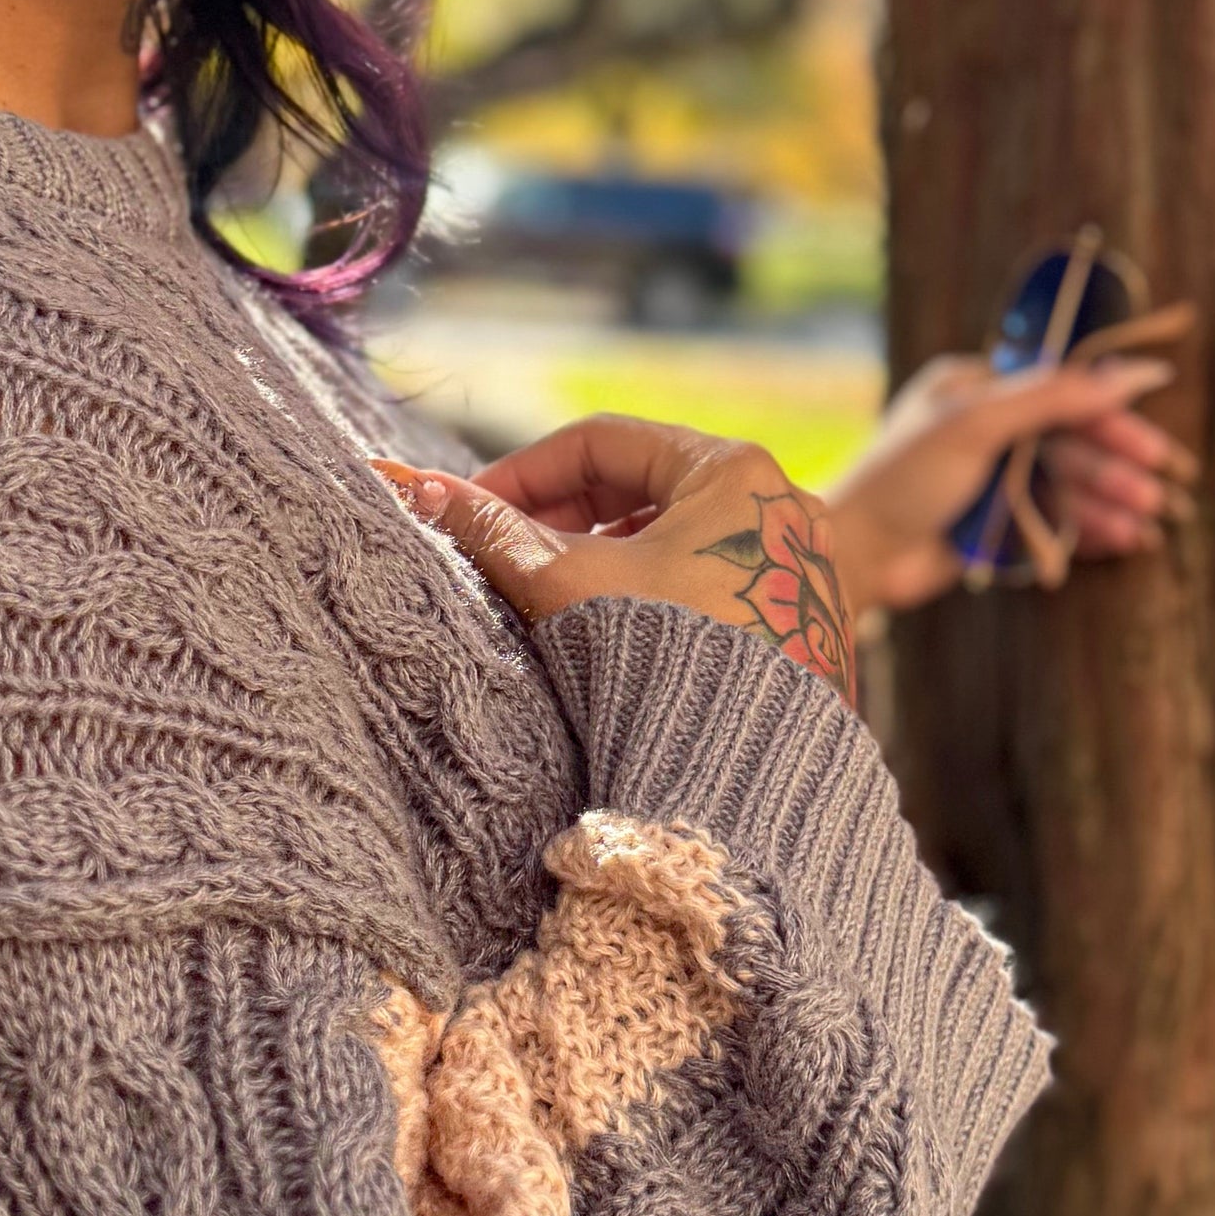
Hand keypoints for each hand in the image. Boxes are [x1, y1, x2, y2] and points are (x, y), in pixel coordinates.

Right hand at [375, 416, 858, 706]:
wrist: (751, 773)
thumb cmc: (667, 662)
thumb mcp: (570, 584)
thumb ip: (496, 533)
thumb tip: (422, 491)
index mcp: (733, 470)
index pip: (601, 442)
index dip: (523, 471)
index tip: (471, 510)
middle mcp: (776, 505)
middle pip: (638, 487)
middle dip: (559, 516)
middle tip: (500, 552)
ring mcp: (791, 567)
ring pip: (667, 539)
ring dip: (597, 557)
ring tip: (543, 594)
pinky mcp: (792, 621)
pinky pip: (699, 583)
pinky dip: (642, 592)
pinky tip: (602, 631)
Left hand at [824, 354, 1194, 612]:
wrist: (854, 552)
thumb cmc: (902, 476)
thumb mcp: (976, 422)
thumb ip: (1054, 396)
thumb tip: (1130, 372)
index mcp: (977, 389)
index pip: (1062, 390)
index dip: (1112, 413)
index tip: (1154, 436)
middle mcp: (987, 430)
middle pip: (1071, 440)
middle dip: (1117, 464)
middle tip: (1162, 487)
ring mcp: (991, 480)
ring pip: (1068, 483)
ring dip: (1109, 500)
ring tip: (1148, 521)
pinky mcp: (992, 526)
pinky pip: (1054, 520)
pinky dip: (1089, 528)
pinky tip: (1124, 539)